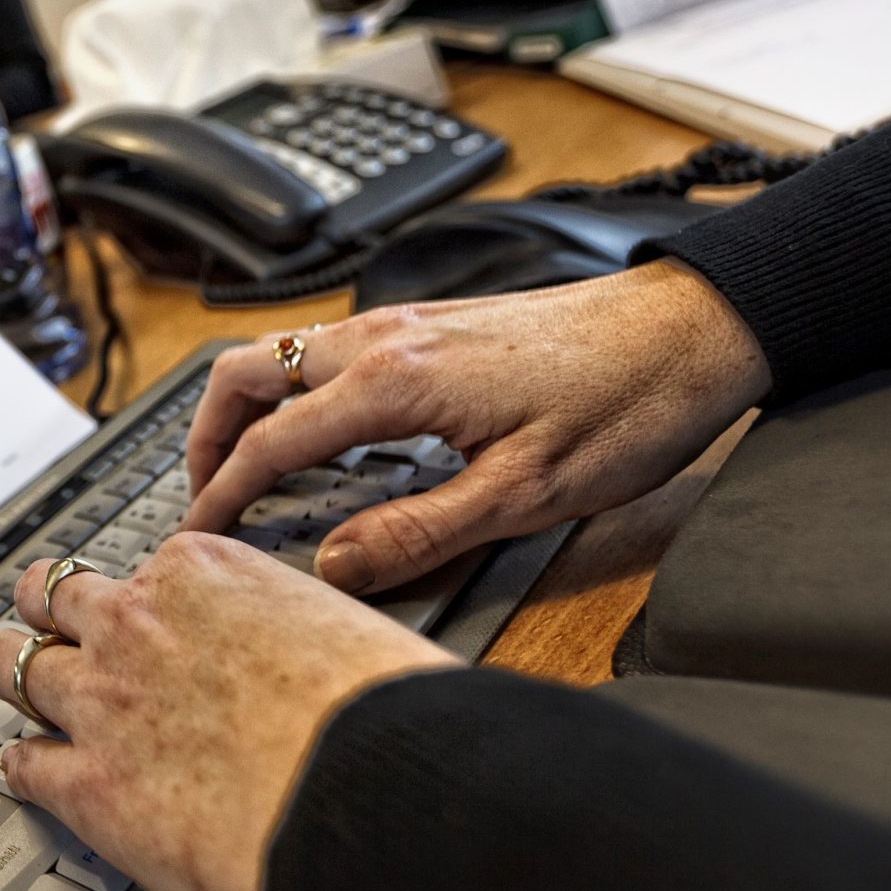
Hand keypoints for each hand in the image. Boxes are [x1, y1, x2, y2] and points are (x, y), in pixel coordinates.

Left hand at [0, 538, 455, 890]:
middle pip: (53, 595)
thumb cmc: (386, 717)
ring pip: (11, 663)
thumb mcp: (352, 632)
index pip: (149, 568)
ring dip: (13, 673)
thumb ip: (309, 630)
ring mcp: (99, 702)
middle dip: (51, 613)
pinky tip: (27, 775)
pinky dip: (23, 769)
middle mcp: (137, 623)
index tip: (156, 616)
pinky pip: (23, 764)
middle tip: (53, 629)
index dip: (151, 599)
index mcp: (204, 572)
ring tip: (13, 683)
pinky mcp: (86, 786)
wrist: (370, 798)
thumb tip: (328, 655)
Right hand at [181, 260, 770, 594]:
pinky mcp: (428, 324)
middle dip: (206, 437)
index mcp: (395, 383)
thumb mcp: (525, 495)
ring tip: (247, 470)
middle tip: (203, 498)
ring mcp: (403, 323)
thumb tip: (335, 567)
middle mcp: (384, 339)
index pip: (270, 441)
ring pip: (281, 353)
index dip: (221, 494)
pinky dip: (292, 393)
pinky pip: (324, 350)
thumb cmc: (626, 404)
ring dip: (247, 409)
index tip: (198, 535)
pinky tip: (323, 438)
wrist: (692, 328)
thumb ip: (418, 533)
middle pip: (246, 374)